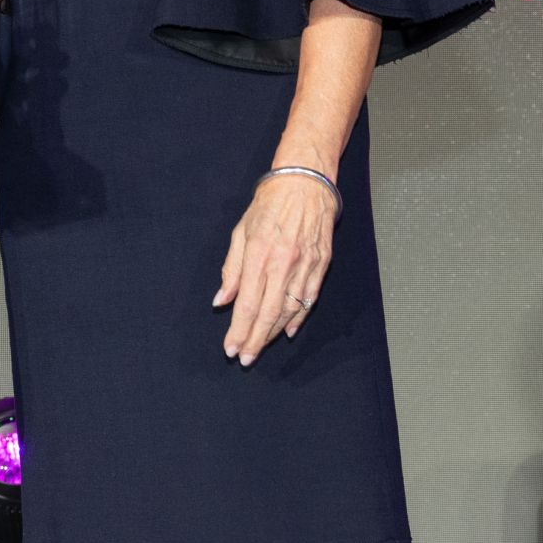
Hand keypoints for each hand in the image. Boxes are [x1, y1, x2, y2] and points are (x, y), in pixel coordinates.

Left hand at [214, 169, 336, 364]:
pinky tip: (287, 331)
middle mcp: (283, 263)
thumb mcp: (240, 231)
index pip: (246, 303)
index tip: (230, 347)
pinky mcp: (321, 266)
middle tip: (244, 358)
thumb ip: (231, 269)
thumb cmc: (269, 205)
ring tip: (260, 347)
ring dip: (274, 333)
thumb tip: (221, 300)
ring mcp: (305, 266)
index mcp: (259, 254)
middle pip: (267, 313)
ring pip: (289, 311)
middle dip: (254, 340)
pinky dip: (298, 318)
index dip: (238, 330)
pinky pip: (308, 300)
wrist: (305, 184)